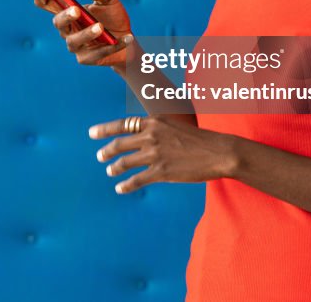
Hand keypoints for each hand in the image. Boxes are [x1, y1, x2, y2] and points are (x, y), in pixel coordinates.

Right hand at [33, 0, 132, 66]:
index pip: (47, 3)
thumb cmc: (113, 17)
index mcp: (67, 11)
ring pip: (74, 40)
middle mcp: (67, 29)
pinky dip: (112, 45)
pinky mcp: (86, 59)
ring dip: (87, 33)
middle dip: (65, 16)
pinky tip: (125, 38)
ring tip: (101, 27)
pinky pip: (97, 53)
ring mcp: (75, 45)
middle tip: (76, 9)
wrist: (128, 40)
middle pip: (58, 22)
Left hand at [89, 115, 237, 193]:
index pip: (122, 124)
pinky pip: (137, 180)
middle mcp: (151, 136)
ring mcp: (155, 154)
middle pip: (120, 144)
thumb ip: (158, 129)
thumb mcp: (176, 124)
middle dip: (106, 151)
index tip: (91, 133)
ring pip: (125, 162)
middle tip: (100, 156)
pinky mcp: (161, 172)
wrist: (218, 151)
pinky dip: (125, 185)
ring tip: (110, 171)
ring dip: (114, 168)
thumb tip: (145, 134)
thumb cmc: (200, 139)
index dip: (104, 129)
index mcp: (154, 122)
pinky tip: (120, 188)